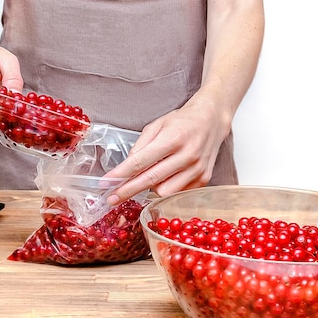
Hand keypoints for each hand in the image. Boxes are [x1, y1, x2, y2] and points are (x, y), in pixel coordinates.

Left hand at [104, 90, 233, 204]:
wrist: (212, 120)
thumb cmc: (182, 121)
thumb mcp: (157, 125)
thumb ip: (140, 146)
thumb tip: (126, 169)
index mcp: (173, 138)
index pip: (140, 162)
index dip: (121, 175)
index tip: (106, 183)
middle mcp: (187, 155)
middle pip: (151, 180)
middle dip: (128, 190)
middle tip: (112, 198)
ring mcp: (197, 169)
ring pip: (164, 191)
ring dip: (150, 188)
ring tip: (148, 177)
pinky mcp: (204, 179)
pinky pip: (177, 192)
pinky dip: (167, 187)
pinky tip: (166, 177)